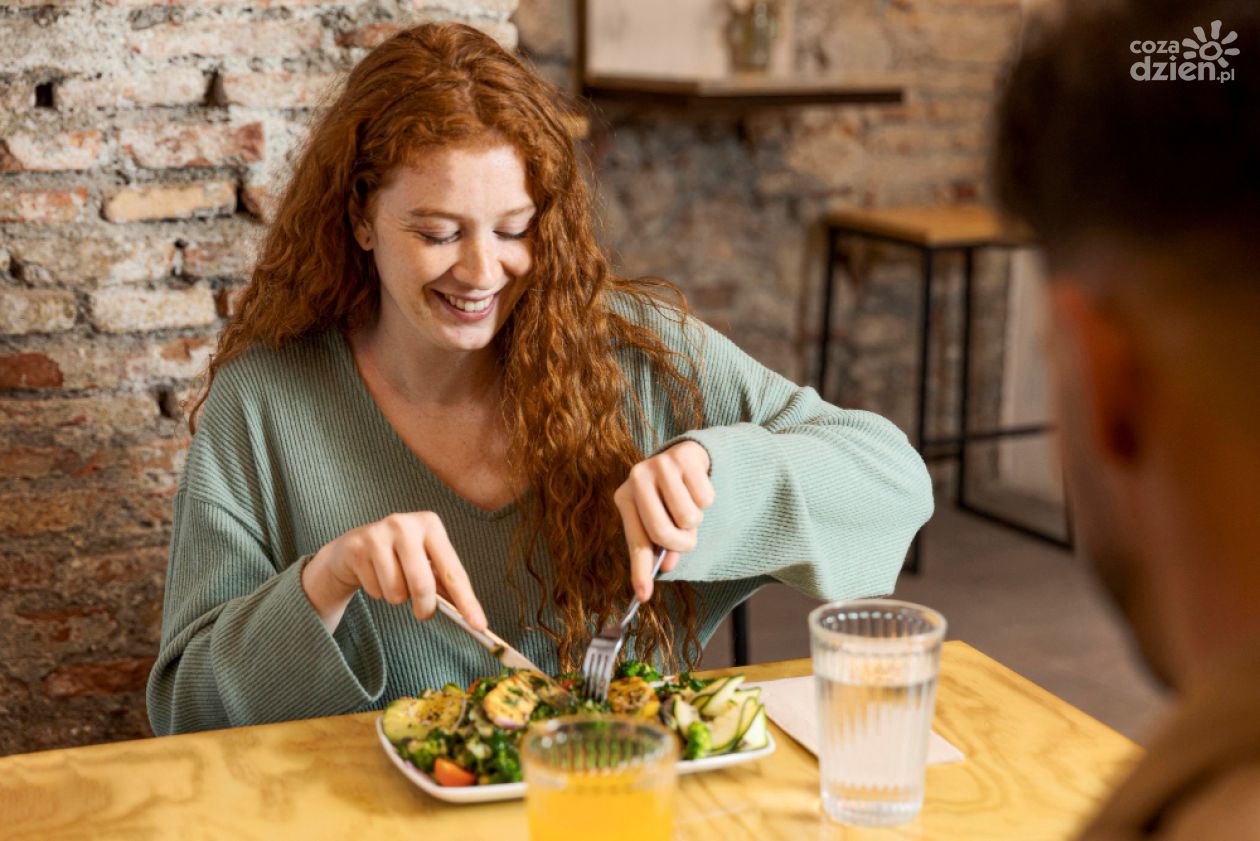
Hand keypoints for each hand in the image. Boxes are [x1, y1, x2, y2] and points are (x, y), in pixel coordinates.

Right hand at [302, 511, 485, 632]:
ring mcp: (379, 534)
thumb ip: (444, 583)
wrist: (352, 549)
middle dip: (425, 608)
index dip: (467, 601)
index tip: (479, 625)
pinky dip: (377, 593)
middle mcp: (405, 524)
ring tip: (392, 582)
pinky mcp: (358, 548)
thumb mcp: (424, 563)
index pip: (453, 571)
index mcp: (430, 525)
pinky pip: (375, 590)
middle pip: (423, 584)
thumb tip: (469, 615)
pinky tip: (373, 576)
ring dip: (397, 598)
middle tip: (423, 613)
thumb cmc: (398, 558)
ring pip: (396, 591)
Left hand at [613, 440, 715, 601]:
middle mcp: (636, 478)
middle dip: (681, 545)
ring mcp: (659, 464)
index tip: (644, 596)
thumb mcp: (662, 521)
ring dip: (696, 520)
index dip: (640, 571)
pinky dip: (706, 500)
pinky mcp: (683, 456)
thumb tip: (667, 567)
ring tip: (689, 505)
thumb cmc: (671, 496)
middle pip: (662, 532)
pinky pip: (704, 498)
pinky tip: (697, 486)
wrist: (688, 457)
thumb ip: (662, 546)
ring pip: (688, 517)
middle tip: (687, 542)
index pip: (636, 542)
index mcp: (625, 497)